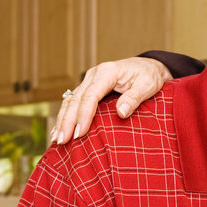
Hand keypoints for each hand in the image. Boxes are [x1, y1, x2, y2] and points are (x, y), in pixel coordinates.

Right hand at [52, 57, 172, 143]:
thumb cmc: (149, 75)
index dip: (83, 115)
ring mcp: (90, 81)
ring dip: (63, 120)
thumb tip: (121, 113)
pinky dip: (66, 116)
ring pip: (70, 101)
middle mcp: (94, 75)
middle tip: (62, 140)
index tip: (80, 133)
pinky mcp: (89, 88)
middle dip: (67, 121)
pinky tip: (60, 129)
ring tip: (57, 139)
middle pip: (75, 99)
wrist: (149, 66)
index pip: (90, 95)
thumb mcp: (148, 85)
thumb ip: (134, 98)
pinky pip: (73, 102)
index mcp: (107, 72)